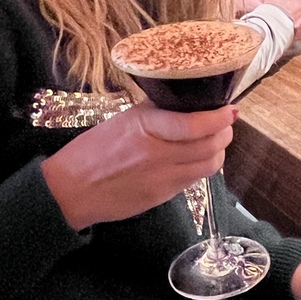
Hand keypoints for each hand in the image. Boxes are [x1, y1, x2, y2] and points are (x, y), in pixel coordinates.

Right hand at [41, 101, 235, 231]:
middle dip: (224, 132)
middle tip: (226, 122)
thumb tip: (185, 103)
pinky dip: (204, 165)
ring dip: (219, 150)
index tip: (230, 109)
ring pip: (208, 165)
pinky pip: (194, 180)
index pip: (194, 125)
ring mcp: (162, 179)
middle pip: (209, 146)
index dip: (219, 118)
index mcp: (145, 128)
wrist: (70, 191)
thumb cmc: (92, 150)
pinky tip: (199, 156)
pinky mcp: (163, 197)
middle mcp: (157, 154)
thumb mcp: (123, 120)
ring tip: (216, 139)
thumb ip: (155, 113)